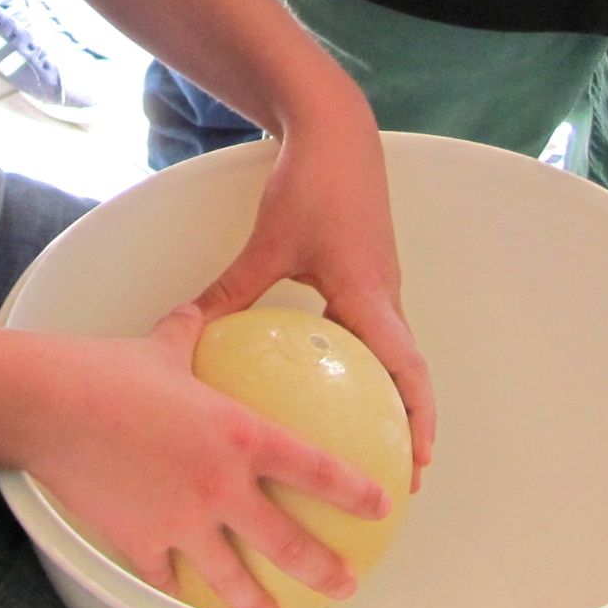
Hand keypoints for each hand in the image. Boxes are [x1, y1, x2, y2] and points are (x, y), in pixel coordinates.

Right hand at [20, 310, 389, 607]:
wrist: (51, 406)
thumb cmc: (107, 371)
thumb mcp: (165, 345)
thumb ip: (193, 331)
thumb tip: (200, 311)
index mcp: (239, 435)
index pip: (315, 468)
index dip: (354, 491)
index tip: (378, 504)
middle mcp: (221, 486)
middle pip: (289, 543)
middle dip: (325, 569)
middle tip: (346, 581)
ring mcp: (183, 520)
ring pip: (234, 578)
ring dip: (259, 604)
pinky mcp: (142, 541)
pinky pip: (168, 576)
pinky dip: (181, 589)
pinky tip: (187, 598)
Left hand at [192, 83, 436, 477]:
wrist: (337, 133)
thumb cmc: (311, 184)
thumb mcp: (267, 243)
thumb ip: (232, 290)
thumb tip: (190, 327)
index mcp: (368, 296)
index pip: (406, 370)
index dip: (417, 420)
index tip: (417, 465)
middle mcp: (384, 296)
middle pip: (408, 372)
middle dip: (410, 424)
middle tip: (398, 475)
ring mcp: (380, 284)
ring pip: (393, 353)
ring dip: (391, 396)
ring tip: (371, 439)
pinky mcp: (368, 272)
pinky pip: (374, 329)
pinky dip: (367, 362)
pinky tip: (331, 377)